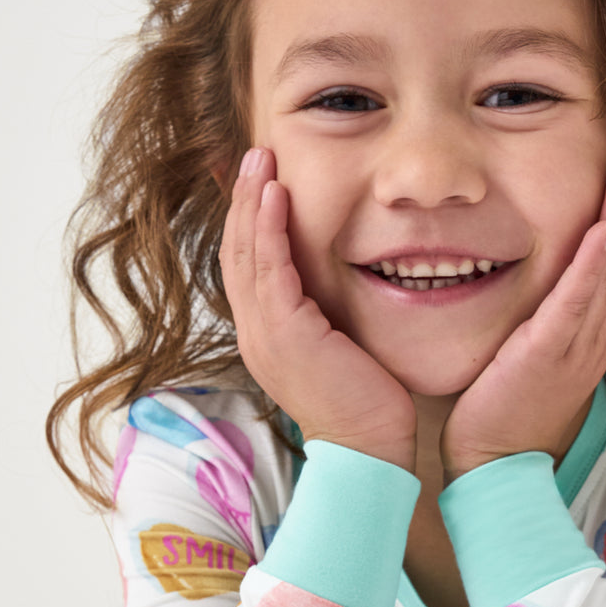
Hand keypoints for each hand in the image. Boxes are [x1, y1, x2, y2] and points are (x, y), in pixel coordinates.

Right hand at [219, 148, 417, 470]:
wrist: (369, 452)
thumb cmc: (366, 405)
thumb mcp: (341, 349)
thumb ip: (329, 315)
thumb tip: (339, 286)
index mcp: (266, 336)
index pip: (247, 266)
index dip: (247, 220)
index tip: (257, 180)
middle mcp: (255, 332)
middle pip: (235, 251)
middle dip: (241, 199)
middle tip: (253, 155)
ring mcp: (264, 334)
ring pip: (245, 254)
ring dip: (249, 201)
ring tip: (258, 158)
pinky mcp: (285, 334)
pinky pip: (269, 270)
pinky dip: (267, 229)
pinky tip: (274, 195)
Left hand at [440, 162, 605, 479]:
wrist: (494, 467)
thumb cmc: (505, 415)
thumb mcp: (533, 361)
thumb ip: (544, 327)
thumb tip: (541, 295)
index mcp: (590, 341)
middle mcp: (593, 341)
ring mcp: (577, 348)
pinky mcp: (549, 354)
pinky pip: (578, 301)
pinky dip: (595, 263)